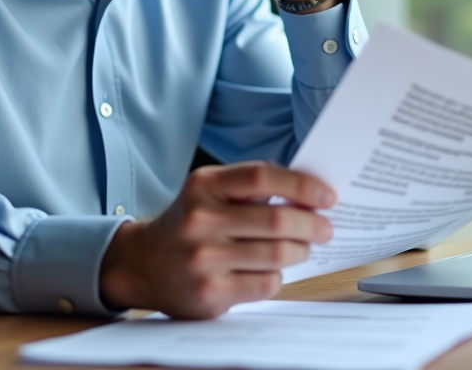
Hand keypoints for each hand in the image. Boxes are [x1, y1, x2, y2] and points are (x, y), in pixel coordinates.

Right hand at [98, 161, 335, 318]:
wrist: (144, 264)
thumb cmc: (189, 223)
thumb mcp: (209, 191)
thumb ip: (250, 187)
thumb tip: (309, 194)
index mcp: (203, 185)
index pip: (263, 177)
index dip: (302, 186)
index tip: (326, 196)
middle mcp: (200, 219)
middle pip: (277, 221)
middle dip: (312, 225)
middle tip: (325, 228)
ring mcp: (204, 258)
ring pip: (277, 255)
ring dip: (300, 251)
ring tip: (302, 248)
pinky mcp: (211, 292)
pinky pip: (266, 283)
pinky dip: (277, 276)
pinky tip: (271, 270)